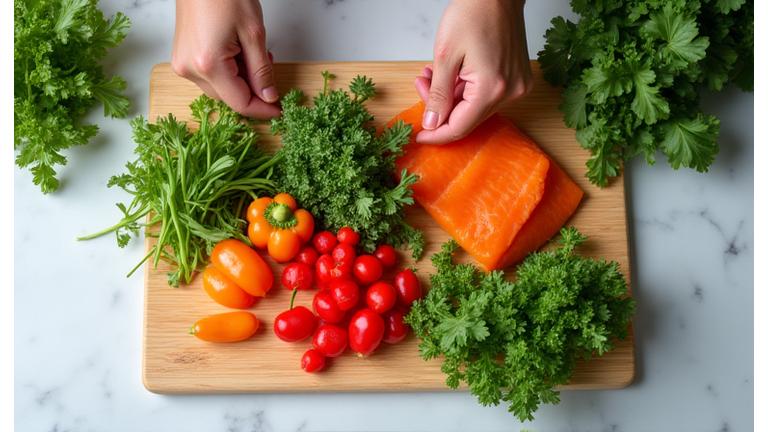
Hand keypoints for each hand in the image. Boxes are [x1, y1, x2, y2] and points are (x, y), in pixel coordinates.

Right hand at [171, 0, 279, 117]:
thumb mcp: (253, 33)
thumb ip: (261, 70)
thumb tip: (268, 96)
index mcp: (208, 65)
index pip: (240, 102)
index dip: (262, 109)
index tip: (279, 110)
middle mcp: (190, 69)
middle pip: (229, 97)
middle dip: (252, 89)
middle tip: (268, 66)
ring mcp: (183, 64)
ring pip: (220, 88)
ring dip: (240, 80)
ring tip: (252, 53)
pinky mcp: (182, 58)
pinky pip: (209, 76)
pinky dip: (228, 71)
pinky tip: (237, 53)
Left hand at [415, 0, 531, 143]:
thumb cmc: (473, 12)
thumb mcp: (445, 55)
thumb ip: (438, 95)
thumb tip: (432, 123)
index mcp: (491, 88)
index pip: (459, 127)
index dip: (436, 134)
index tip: (420, 135)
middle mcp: (509, 92)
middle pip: (467, 117)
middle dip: (440, 107)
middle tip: (421, 84)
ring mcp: (516, 86)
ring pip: (476, 107)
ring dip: (451, 96)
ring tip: (432, 73)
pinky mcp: (517, 79)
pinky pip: (486, 95)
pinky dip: (466, 89)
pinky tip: (452, 73)